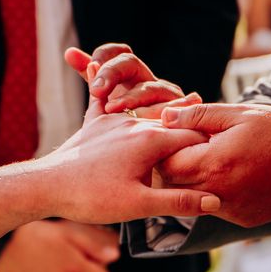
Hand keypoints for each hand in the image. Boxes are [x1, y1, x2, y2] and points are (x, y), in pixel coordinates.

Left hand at [40, 90, 221, 223]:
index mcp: (150, 140)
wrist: (45, 186)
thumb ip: (177, 201)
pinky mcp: (95, 125)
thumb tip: (214, 200)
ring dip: (165, 113)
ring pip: (147, 111)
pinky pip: (104, 99)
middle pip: (173, 121)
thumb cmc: (91, 197)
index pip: (192, 137)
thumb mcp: (138, 205)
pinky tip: (96, 66)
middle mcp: (134, 124)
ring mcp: (113, 121)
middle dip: (193, 125)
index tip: (225, 148)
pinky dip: (107, 86)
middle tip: (214, 127)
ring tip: (188, 101)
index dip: (209, 143)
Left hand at [65, 44, 198, 117]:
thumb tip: (69, 52)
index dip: (103, 56)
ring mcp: (167, 95)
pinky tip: (144, 120)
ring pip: (149, 88)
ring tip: (112, 110)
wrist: (156, 157)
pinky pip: (171, 110)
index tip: (89, 67)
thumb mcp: (107, 104)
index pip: (117, 53)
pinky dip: (158, 113)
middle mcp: (148, 80)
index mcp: (130, 75)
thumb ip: (93, 79)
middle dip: (112, 73)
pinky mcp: (183, 113)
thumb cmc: (128, 129)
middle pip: (130, 62)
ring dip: (130, 97)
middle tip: (95, 90)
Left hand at [158, 104, 270, 227]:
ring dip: (192, 179)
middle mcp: (217, 193)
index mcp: (214, 164)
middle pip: (173, 184)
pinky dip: (211, 190)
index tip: (178, 136)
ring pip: (190, 197)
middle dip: (175, 165)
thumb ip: (199, 116)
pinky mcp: (240, 218)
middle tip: (190, 146)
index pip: (167, 163)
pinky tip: (229, 173)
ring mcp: (229, 209)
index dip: (166, 149)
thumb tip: (166, 117)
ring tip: (211, 158)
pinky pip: (212, 206)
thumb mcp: (240, 114)